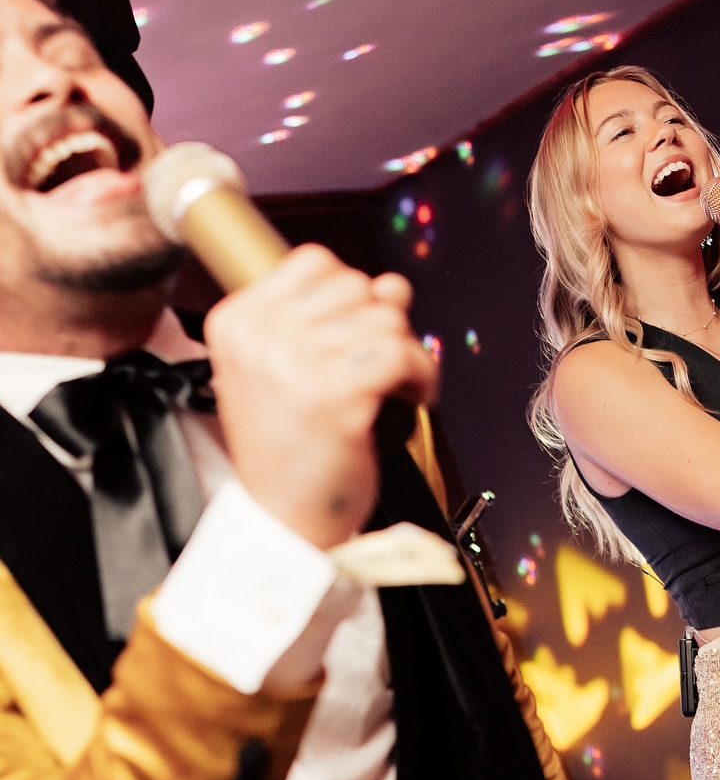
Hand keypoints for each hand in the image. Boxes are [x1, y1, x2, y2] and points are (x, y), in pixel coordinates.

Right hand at [205, 244, 437, 549]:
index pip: (314, 262)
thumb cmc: (292, 449)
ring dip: (406, 353)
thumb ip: (340, 318)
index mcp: (237, 322)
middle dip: (381, 324)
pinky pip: (403, 353)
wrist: (284, 518)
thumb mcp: (298, 370)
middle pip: (355, 285)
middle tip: (378, 369)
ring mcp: (293, 363)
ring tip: (393, 387)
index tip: (354, 336)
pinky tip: (411, 397)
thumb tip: (393, 285)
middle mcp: (259, 336)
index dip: (350, 295)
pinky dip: (421, 375)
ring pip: (386, 318)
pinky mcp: (334, 394)